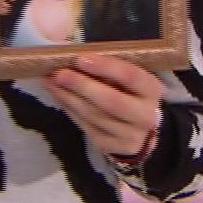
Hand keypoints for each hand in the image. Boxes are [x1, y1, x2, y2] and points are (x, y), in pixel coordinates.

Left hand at [42, 54, 163, 157]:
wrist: (139, 130)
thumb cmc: (130, 93)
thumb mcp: (129, 79)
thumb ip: (110, 69)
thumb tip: (74, 55)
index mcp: (152, 90)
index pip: (131, 76)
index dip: (106, 67)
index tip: (80, 59)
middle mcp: (146, 115)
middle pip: (112, 101)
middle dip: (82, 86)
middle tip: (59, 74)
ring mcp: (130, 135)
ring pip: (94, 116)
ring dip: (69, 98)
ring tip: (51, 82)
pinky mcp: (112, 147)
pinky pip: (86, 126)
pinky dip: (70, 110)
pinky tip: (59, 96)